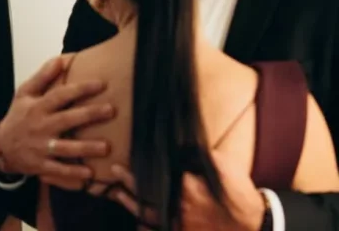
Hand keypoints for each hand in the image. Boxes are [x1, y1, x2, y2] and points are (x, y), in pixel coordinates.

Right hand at [0, 55, 114, 185]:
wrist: (1, 147)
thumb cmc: (18, 116)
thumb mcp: (25, 93)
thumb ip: (43, 76)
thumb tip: (61, 59)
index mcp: (38, 107)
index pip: (61, 95)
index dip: (80, 89)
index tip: (101, 84)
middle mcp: (40, 126)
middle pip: (67, 119)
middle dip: (89, 115)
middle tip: (111, 110)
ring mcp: (41, 147)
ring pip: (65, 148)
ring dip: (85, 148)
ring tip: (106, 147)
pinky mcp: (41, 165)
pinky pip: (58, 170)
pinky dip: (72, 173)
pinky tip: (89, 173)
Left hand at [108, 151, 265, 230]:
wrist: (255, 227)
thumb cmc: (238, 194)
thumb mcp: (223, 165)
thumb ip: (199, 155)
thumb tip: (180, 147)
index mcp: (184, 187)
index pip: (154, 174)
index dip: (138, 166)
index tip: (126, 157)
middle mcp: (176, 207)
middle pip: (143, 194)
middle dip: (127, 182)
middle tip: (114, 171)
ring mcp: (178, 226)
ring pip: (145, 215)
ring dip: (129, 204)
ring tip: (117, 194)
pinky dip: (144, 229)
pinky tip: (137, 223)